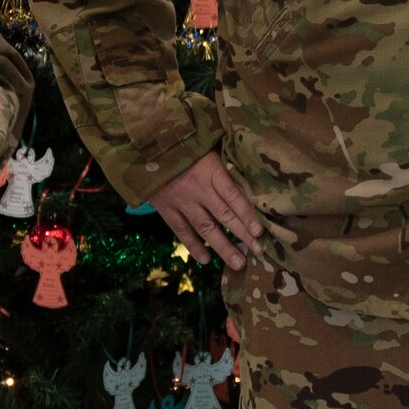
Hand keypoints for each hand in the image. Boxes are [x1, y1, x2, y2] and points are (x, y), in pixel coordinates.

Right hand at [149, 151, 261, 270]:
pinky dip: (194, 246)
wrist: (148, 146)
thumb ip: (223, 169)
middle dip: (242, 234)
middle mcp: (198, 188)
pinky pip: (182, 231)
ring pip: (205, 227)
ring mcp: (181, 201)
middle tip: (258, 251)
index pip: (233, 195)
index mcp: (211, 170)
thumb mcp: (208, 150)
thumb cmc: (184, 145)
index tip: (260, 231)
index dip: (247, 214)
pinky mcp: (166, 208)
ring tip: (238, 263)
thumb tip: (248, 187)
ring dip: (223, 246)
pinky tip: (206, 259)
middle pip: (224, 215)